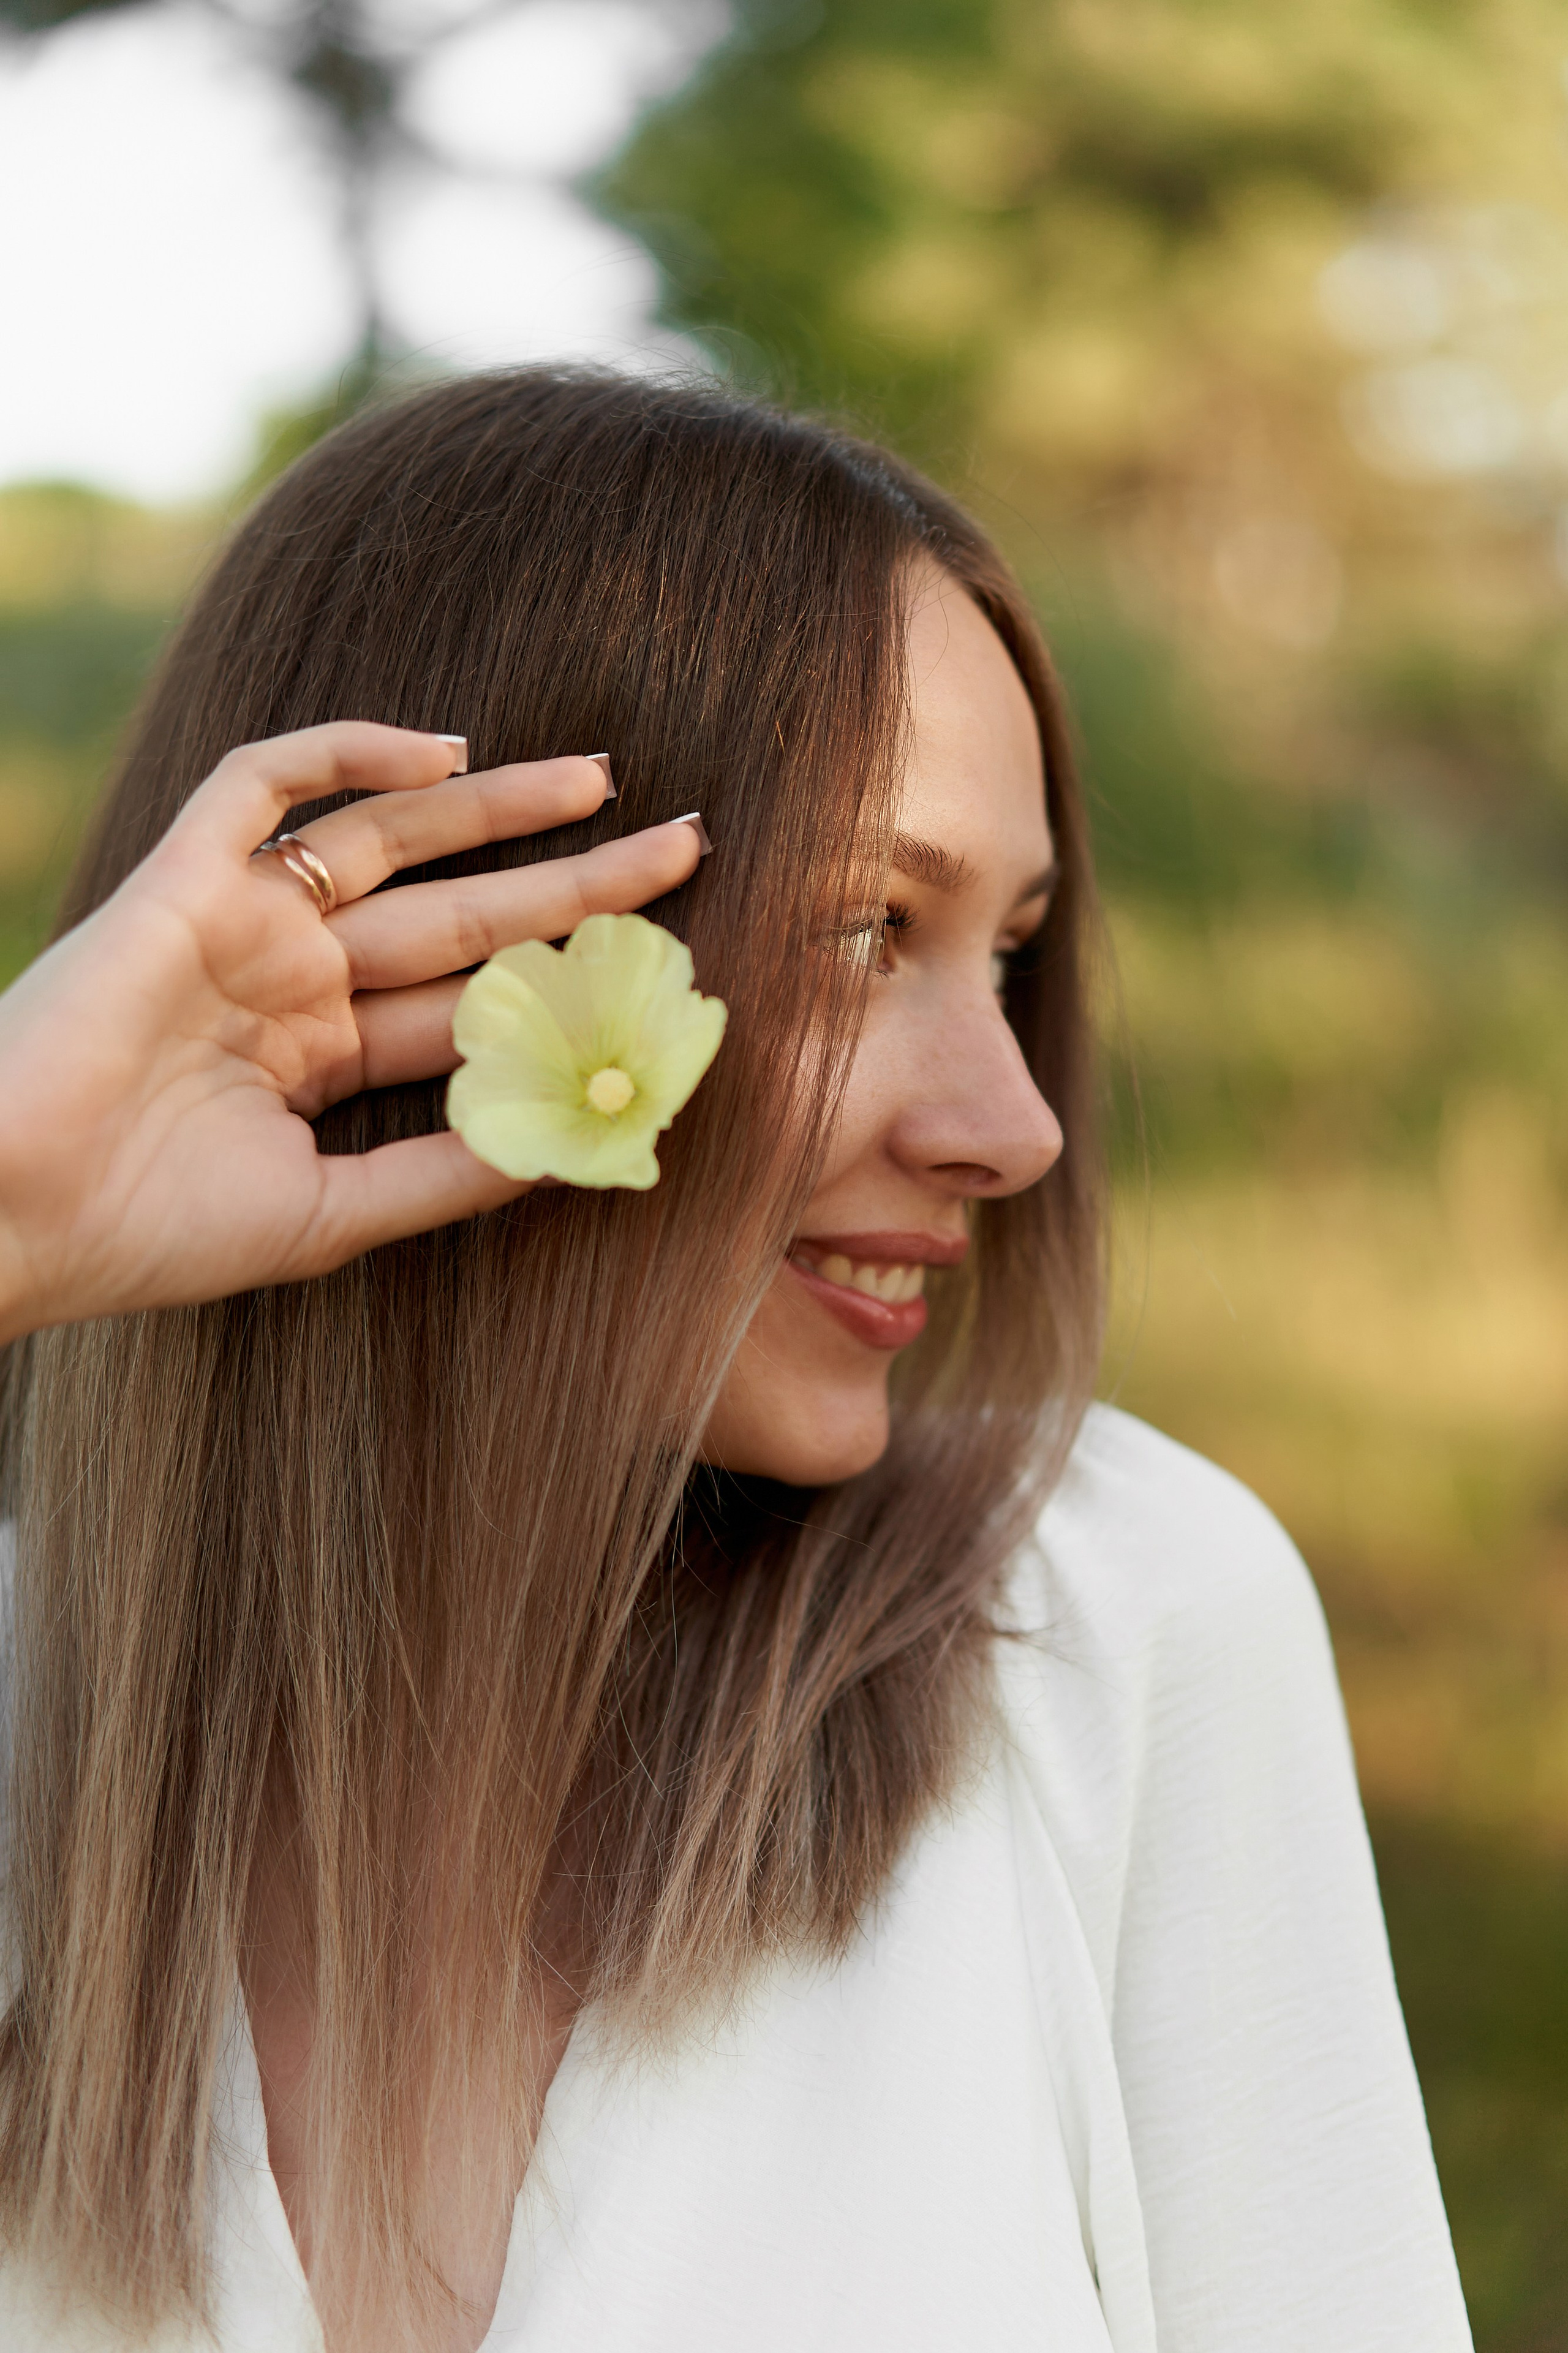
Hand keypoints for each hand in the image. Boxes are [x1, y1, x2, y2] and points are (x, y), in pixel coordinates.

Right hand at [0, 723, 703, 1341]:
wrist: (11, 1216)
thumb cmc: (150, 1234)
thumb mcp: (329, 1215)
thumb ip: (444, 1175)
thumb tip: (571, 1146)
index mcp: (327, 1053)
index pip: (472, 1001)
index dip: (566, 982)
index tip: (666, 969)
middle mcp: (298, 977)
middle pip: (463, 910)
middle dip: (572, 878)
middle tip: (684, 845)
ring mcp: (243, 922)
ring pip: (392, 835)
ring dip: (496, 802)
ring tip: (605, 781)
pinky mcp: (183, 881)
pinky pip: (264, 784)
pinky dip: (346, 750)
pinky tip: (443, 749)